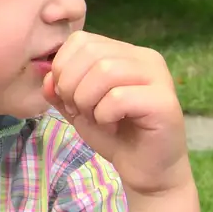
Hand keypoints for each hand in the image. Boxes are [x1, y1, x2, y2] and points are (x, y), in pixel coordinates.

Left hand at [43, 31, 190, 196]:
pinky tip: (112, 128)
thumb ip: (60, 89)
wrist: (145, 170)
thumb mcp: (77, 108)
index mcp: (124, 53)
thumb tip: (48, 77)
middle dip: (72, 85)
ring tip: (97, 119)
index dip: (63, 68)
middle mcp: (145, 58)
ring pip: (105, 71)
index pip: (81, 40)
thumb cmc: (114, 135)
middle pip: (91, 53)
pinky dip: (104, 116)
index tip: (67, 97)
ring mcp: (158, 77)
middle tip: (81, 111)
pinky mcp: (164, 101)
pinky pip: (119, 97)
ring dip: (88, 101)